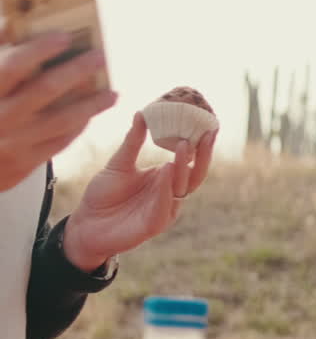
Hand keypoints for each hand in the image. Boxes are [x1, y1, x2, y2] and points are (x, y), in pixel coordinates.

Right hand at [0, 34, 115, 189]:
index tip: (64, 36)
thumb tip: (11, 21)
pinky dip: (78, 126)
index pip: (13, 66)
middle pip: (45, 90)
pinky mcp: (24, 162)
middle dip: (76, 71)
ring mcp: (13, 141)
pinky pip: (59, 141)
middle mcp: (1, 117)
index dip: (38, 50)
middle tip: (100, 56)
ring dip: (90, 105)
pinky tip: (92, 114)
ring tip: (111, 93)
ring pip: (60, 120)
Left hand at [62, 112, 215, 271]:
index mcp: (166, 178)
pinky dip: (167, 187)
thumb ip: (133, 142)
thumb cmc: (103, 196)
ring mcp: (165, 209)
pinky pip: (165, 205)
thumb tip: (142, 113)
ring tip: (185, 145)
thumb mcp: (119, 164)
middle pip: (196, 173)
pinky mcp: (155, 224)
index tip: (206, 122)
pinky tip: (168, 168)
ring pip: (183, 187)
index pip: (191, 160)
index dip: (200, 143)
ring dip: (186, 166)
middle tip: (207, 132)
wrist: (85, 226)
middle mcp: (171, 193)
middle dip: (204, 154)